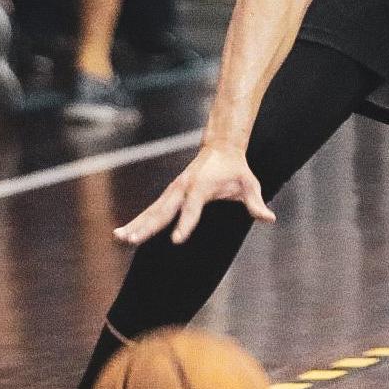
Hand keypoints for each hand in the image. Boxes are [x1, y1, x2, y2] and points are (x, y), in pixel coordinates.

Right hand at [113, 144, 275, 246]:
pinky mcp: (169, 194)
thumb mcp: (249, 184)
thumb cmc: (236, 169)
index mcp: (201, 188)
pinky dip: (137, 221)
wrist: (221, 147)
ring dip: (136, 225)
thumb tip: (269, 218)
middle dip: (148, 227)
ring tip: (119, 238)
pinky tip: (123, 234)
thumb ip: (256, 203)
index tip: (176, 240)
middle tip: (133, 241)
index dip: (185, 224)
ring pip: (152, 211)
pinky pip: (151, 210)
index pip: (192, 210)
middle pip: (163, 211)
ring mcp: (173, 191)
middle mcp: (183, 189)